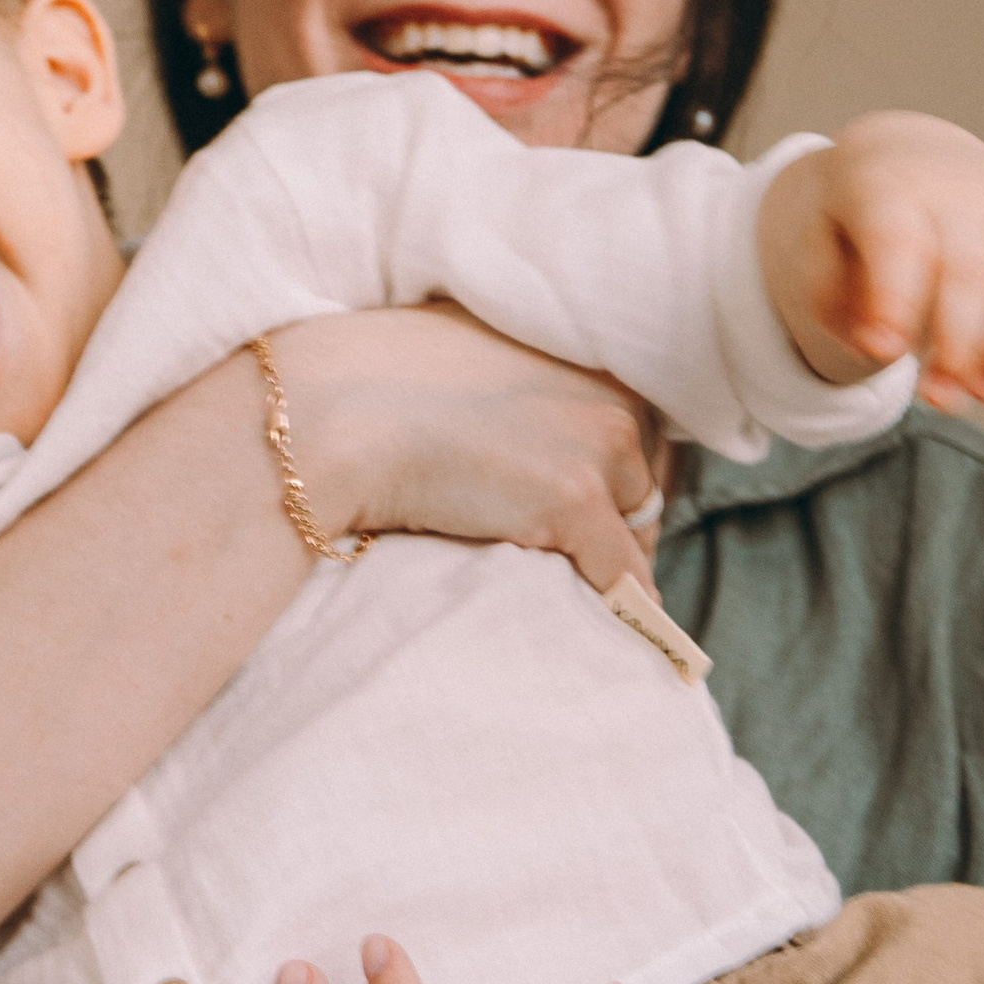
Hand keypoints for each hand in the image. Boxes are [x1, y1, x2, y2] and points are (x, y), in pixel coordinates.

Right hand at [270, 304, 663, 596]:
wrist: (336, 413)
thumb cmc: (379, 388)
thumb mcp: (472, 362)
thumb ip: (519, 388)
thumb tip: (530, 443)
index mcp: (585, 355)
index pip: (637, 431)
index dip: (613, 478)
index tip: (596, 514)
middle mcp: (608, 394)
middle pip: (647, 483)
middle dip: (617, 523)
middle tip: (575, 559)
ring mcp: (597, 446)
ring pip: (639, 532)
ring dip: (612, 562)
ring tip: (575, 591)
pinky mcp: (574, 498)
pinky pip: (624, 578)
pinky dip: (618, 609)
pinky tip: (603, 628)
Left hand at [759, 111, 983, 412]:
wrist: (903, 156)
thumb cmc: (855, 221)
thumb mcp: (816, 245)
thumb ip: (828, 296)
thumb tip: (877, 348)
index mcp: (890, 192)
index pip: (900, 242)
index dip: (896, 300)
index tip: (886, 354)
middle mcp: (959, 192)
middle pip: (972, 273)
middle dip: (962, 347)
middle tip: (941, 401)